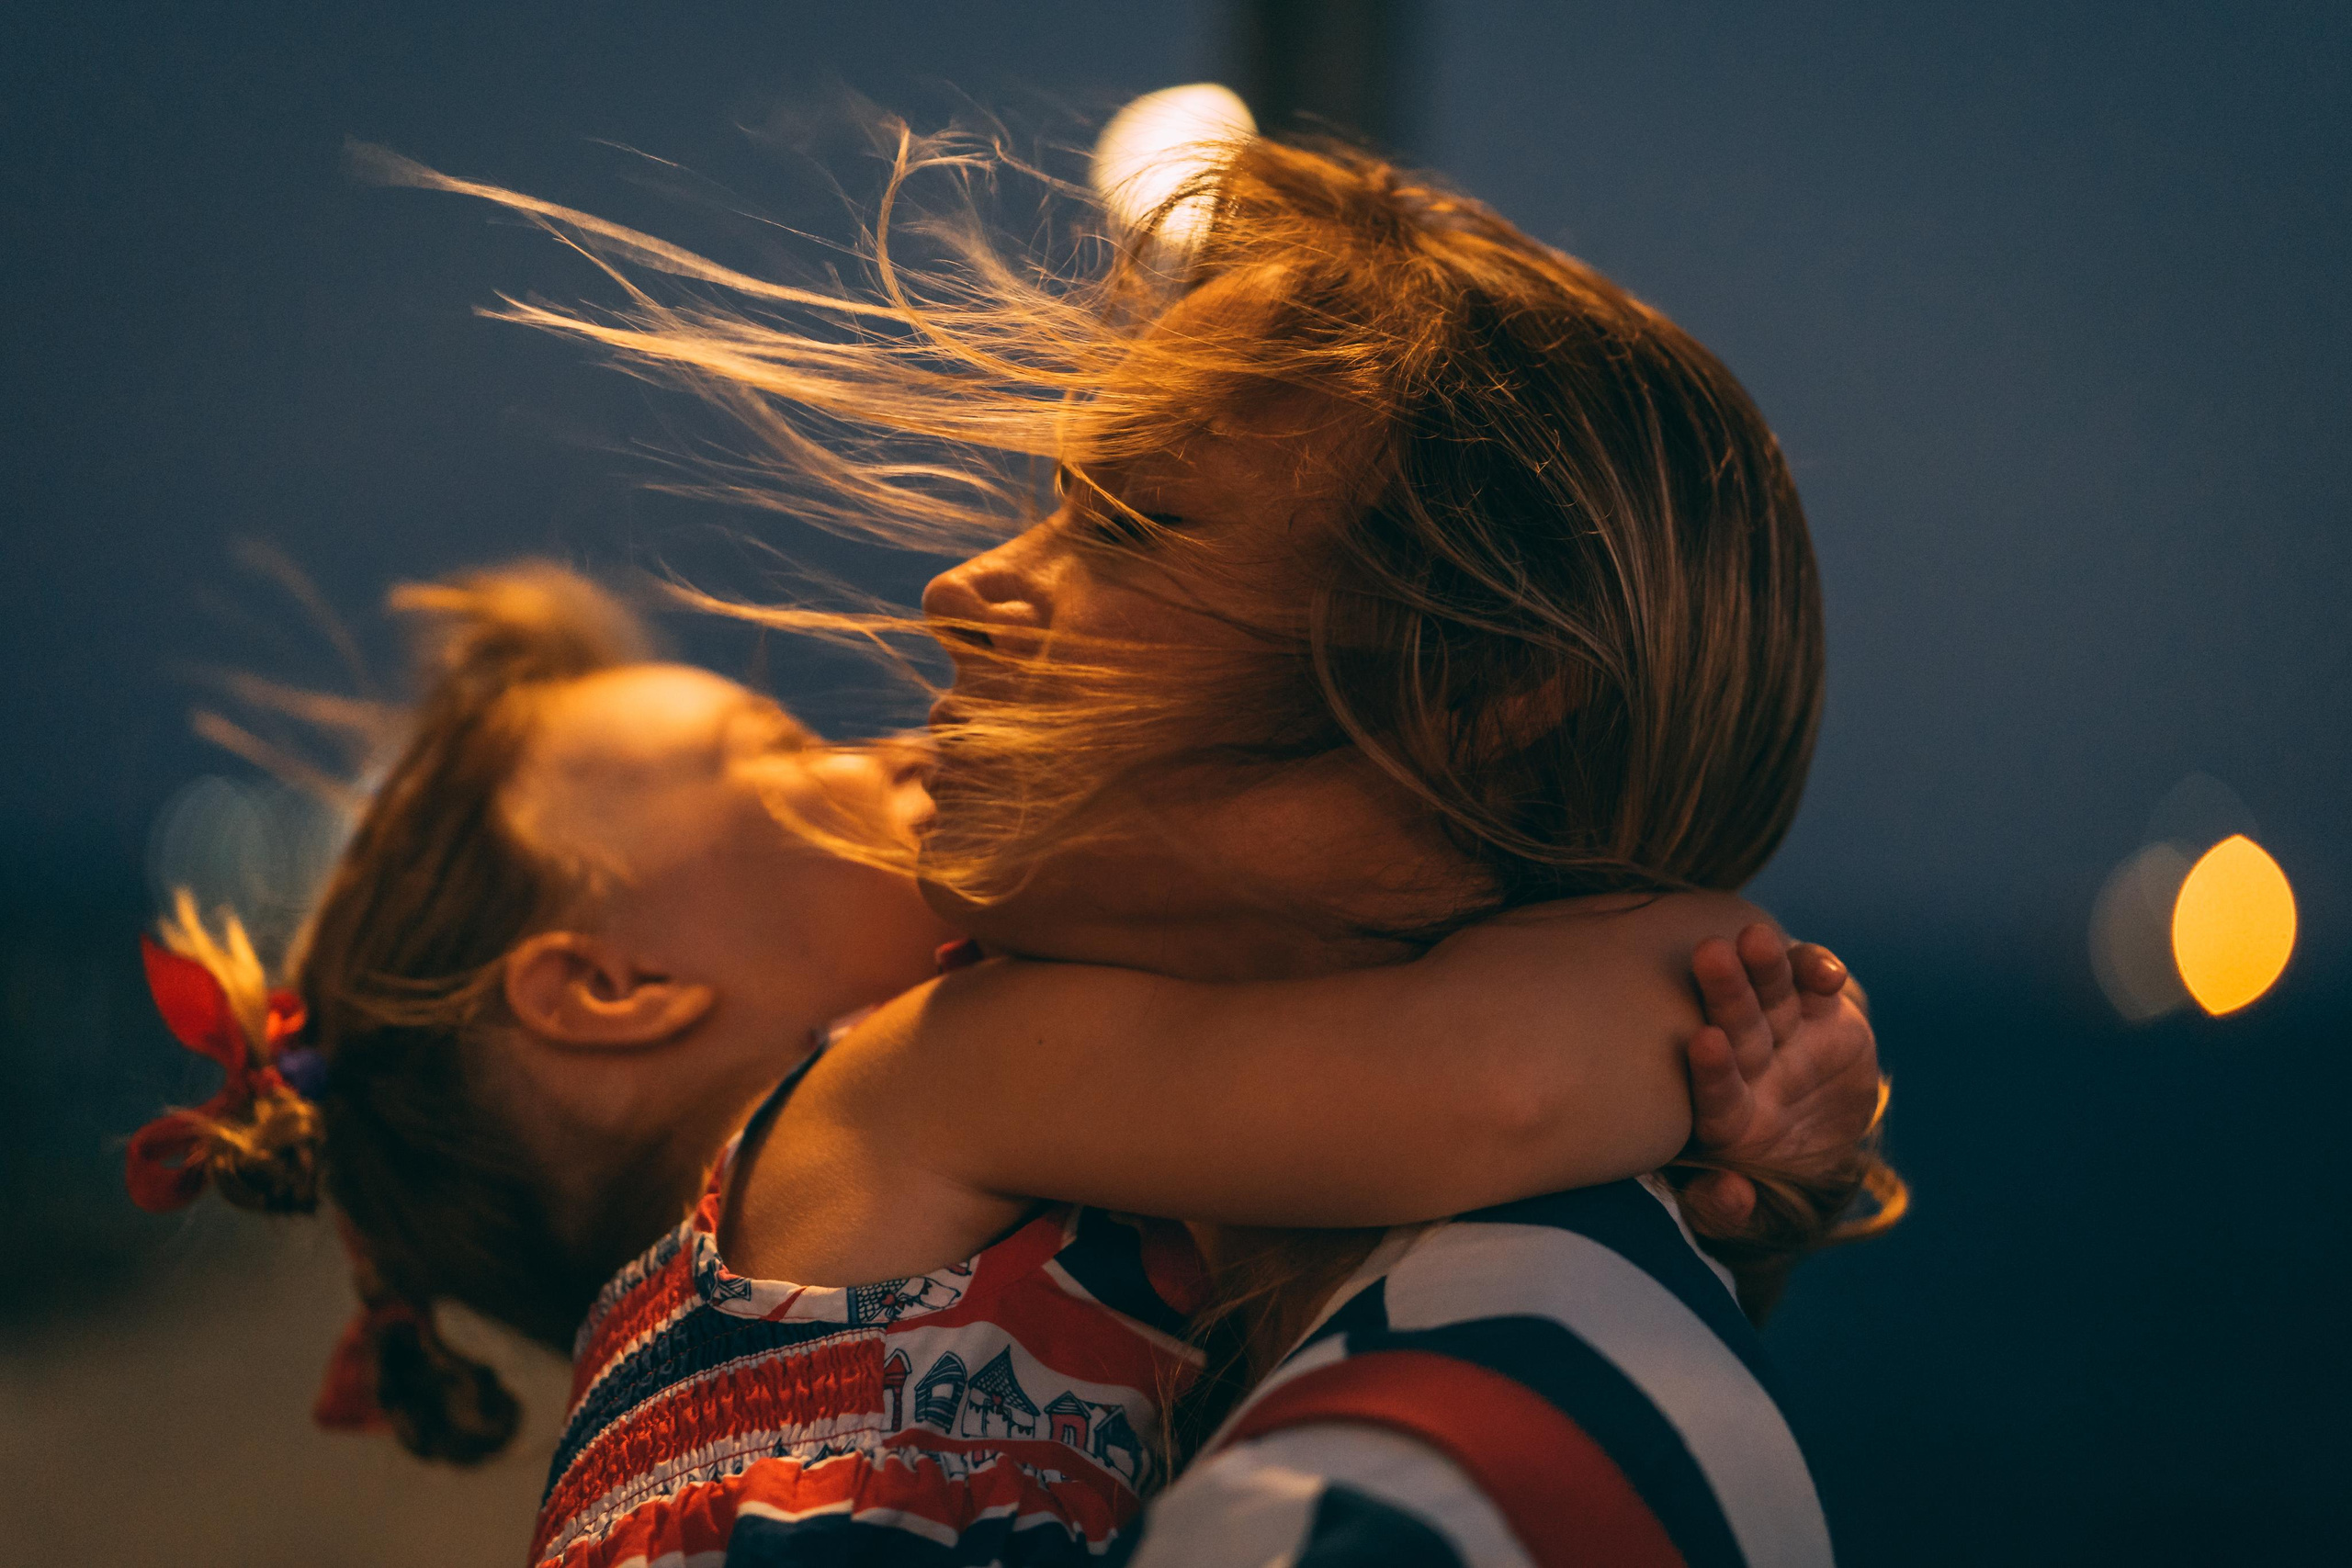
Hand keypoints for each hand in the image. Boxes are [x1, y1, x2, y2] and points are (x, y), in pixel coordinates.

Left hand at [1679, 925, 1881, 1233]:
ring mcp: (1782, 1035)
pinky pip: (1814, 986)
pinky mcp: (1820, 1013)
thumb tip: (1729, 1194)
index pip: (1714, 1091)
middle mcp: (1747, 1066)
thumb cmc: (1774, 1187)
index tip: (1705, 1043)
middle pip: (1735, 1027)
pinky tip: (1825, 970)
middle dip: (1725, 994)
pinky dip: (1818, 971)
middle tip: (1710, 955)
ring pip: (1768, 996)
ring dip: (1765, 968)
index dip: (1711, 1071)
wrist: (1826, 1148)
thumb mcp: (1757, 1214)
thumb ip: (1732, 1210)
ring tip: (1756, 938)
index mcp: (1725, 1116)